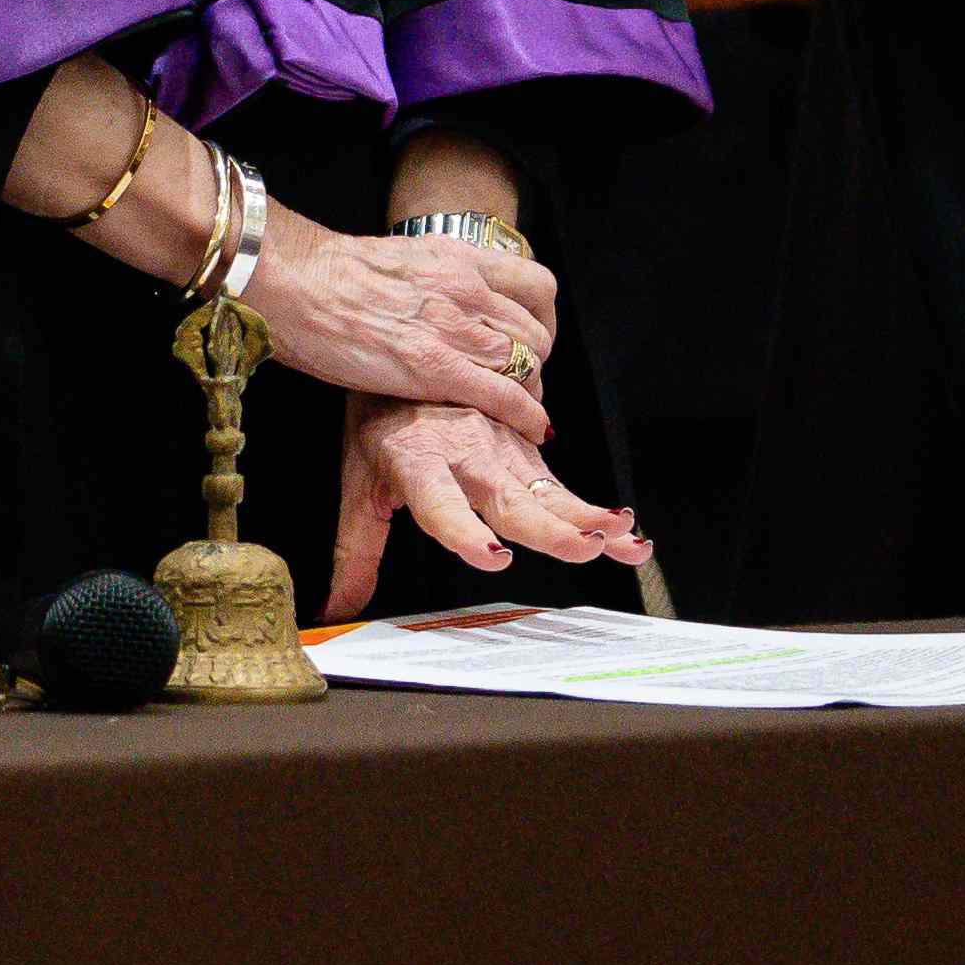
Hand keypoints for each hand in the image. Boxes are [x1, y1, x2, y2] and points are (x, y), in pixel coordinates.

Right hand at [242, 205, 555, 448]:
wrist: (294, 279)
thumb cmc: (325, 274)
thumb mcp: (398, 261)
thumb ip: (429, 281)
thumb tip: (432, 304)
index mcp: (457, 258)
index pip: (535, 285)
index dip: (542, 319)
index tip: (530, 339)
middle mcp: (466, 288)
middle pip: (536, 330)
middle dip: (537, 361)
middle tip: (522, 382)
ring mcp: (453, 326)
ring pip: (528, 362)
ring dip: (531, 389)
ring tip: (520, 408)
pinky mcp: (435, 366)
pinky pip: (503, 393)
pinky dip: (524, 413)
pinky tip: (530, 428)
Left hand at [331, 394, 642, 616]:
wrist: (408, 354)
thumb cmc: (380, 422)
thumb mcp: (358, 485)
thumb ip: (356, 551)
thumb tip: (336, 609)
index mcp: (417, 463)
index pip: (440, 503)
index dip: (464, 531)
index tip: (492, 554)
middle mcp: (466, 454)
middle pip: (509, 499)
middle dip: (550, 526)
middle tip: (586, 546)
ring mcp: (501, 447)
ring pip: (547, 491)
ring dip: (586, 517)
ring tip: (621, 538)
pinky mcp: (526, 447)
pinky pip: (562, 486)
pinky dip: (595, 510)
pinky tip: (628, 531)